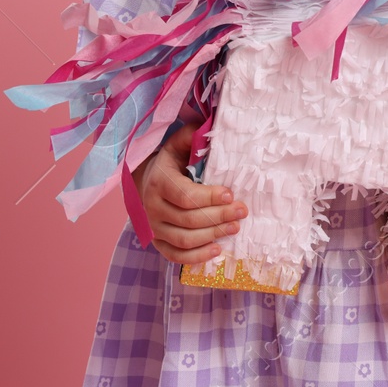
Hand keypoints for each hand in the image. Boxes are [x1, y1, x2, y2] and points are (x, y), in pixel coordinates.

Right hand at [129, 124, 247, 264]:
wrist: (145, 182)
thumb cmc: (170, 164)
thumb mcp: (177, 146)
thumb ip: (191, 137)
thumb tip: (211, 129)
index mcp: (159, 182)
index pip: (185, 196)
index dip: (209, 198)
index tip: (231, 194)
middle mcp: (152, 207)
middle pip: (189, 220)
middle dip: (219, 216)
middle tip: (242, 211)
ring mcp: (154, 228)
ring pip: (185, 240)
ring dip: (213, 236)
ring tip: (235, 227)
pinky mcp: (157, 243)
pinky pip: (176, 256)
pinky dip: (197, 257)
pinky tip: (217, 249)